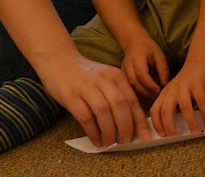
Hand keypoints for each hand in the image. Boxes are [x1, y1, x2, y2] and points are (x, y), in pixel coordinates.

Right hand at [36, 51, 150, 147]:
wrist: (59, 61)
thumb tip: (132, 122)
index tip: (145, 135)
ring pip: (104, 112)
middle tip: (125, 141)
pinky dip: (93, 132)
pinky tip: (97, 141)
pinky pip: (85, 117)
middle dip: (125, 127)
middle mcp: (103, 79)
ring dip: (110, 131)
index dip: (139, 120)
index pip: (132, 99)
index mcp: (116, 75)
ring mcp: (86, 86)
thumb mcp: (106, 78)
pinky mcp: (71, 95)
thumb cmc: (85, 75)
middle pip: (120, 105)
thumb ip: (117, 94)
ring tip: (111, 142)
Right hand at [121, 34, 170, 99]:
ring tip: (153, 97)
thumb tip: (165, 86)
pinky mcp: (122, 77)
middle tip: (157, 97)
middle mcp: (127, 66)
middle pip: (134, 83)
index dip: (150, 85)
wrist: (134, 42)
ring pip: (130, 87)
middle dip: (146, 93)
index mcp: (137, 58)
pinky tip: (146, 96)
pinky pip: (128, 88)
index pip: (141, 75)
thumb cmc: (148, 48)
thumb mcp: (159, 55)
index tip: (159, 91)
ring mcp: (122, 71)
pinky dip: (137, 94)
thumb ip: (163, 70)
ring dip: (142, 95)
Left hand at [149, 61, 204, 135]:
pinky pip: (200, 100)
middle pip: (165, 110)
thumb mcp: (175, 94)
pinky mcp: (197, 83)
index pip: (155, 110)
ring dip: (190, 121)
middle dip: (169, 125)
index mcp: (165, 93)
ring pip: (184, 106)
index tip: (162, 135)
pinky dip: (204, 112)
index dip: (157, 123)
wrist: (198, 62)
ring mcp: (184, 85)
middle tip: (176, 137)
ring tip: (196, 132)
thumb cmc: (187, 82)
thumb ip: (173, 107)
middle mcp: (172, 89)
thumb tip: (173, 130)